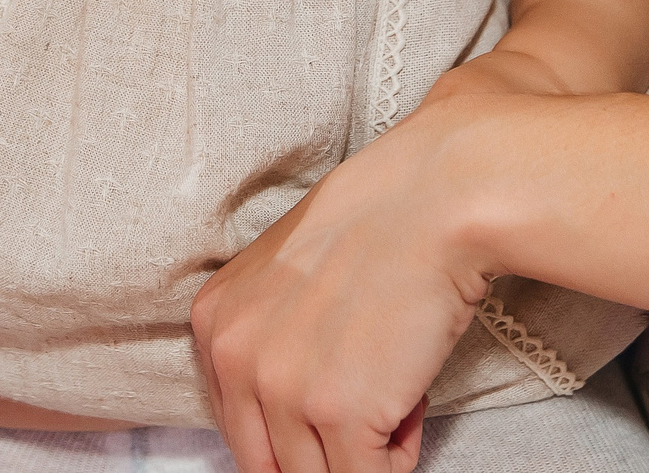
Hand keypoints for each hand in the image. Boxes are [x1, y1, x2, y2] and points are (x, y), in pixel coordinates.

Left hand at [193, 99, 497, 472]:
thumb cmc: (378, 229)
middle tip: (365, 415)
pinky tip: (409, 402)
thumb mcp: (286, 279)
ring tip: (393, 392)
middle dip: (322, 454)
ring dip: (363, 452)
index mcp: (216, 325)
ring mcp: (283, 390)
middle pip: (270, 465)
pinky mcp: (339, 414)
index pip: (240, 430)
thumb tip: (289, 428)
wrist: (433, 201)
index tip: (331, 415)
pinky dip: (397, 456)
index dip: (294, 434)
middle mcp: (235, 359)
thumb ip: (272, 345)